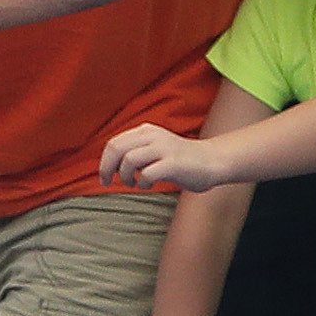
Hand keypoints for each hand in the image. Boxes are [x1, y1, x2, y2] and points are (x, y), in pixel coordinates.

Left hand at [102, 122, 226, 189]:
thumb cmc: (180, 160)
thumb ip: (136, 151)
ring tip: (133, 183)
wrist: (212, 161)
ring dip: (125, 176)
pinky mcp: (173, 163)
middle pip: (117, 149)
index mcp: (146, 131)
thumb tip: (110, 165)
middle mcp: (153, 136)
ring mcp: (164, 148)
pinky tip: (148, 185)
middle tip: (108, 183)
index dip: (104, 162)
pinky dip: (142, 182)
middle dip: (107, 168)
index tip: (104, 177)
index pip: (114, 143)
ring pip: (129, 160)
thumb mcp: (155, 148)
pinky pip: (147, 173)